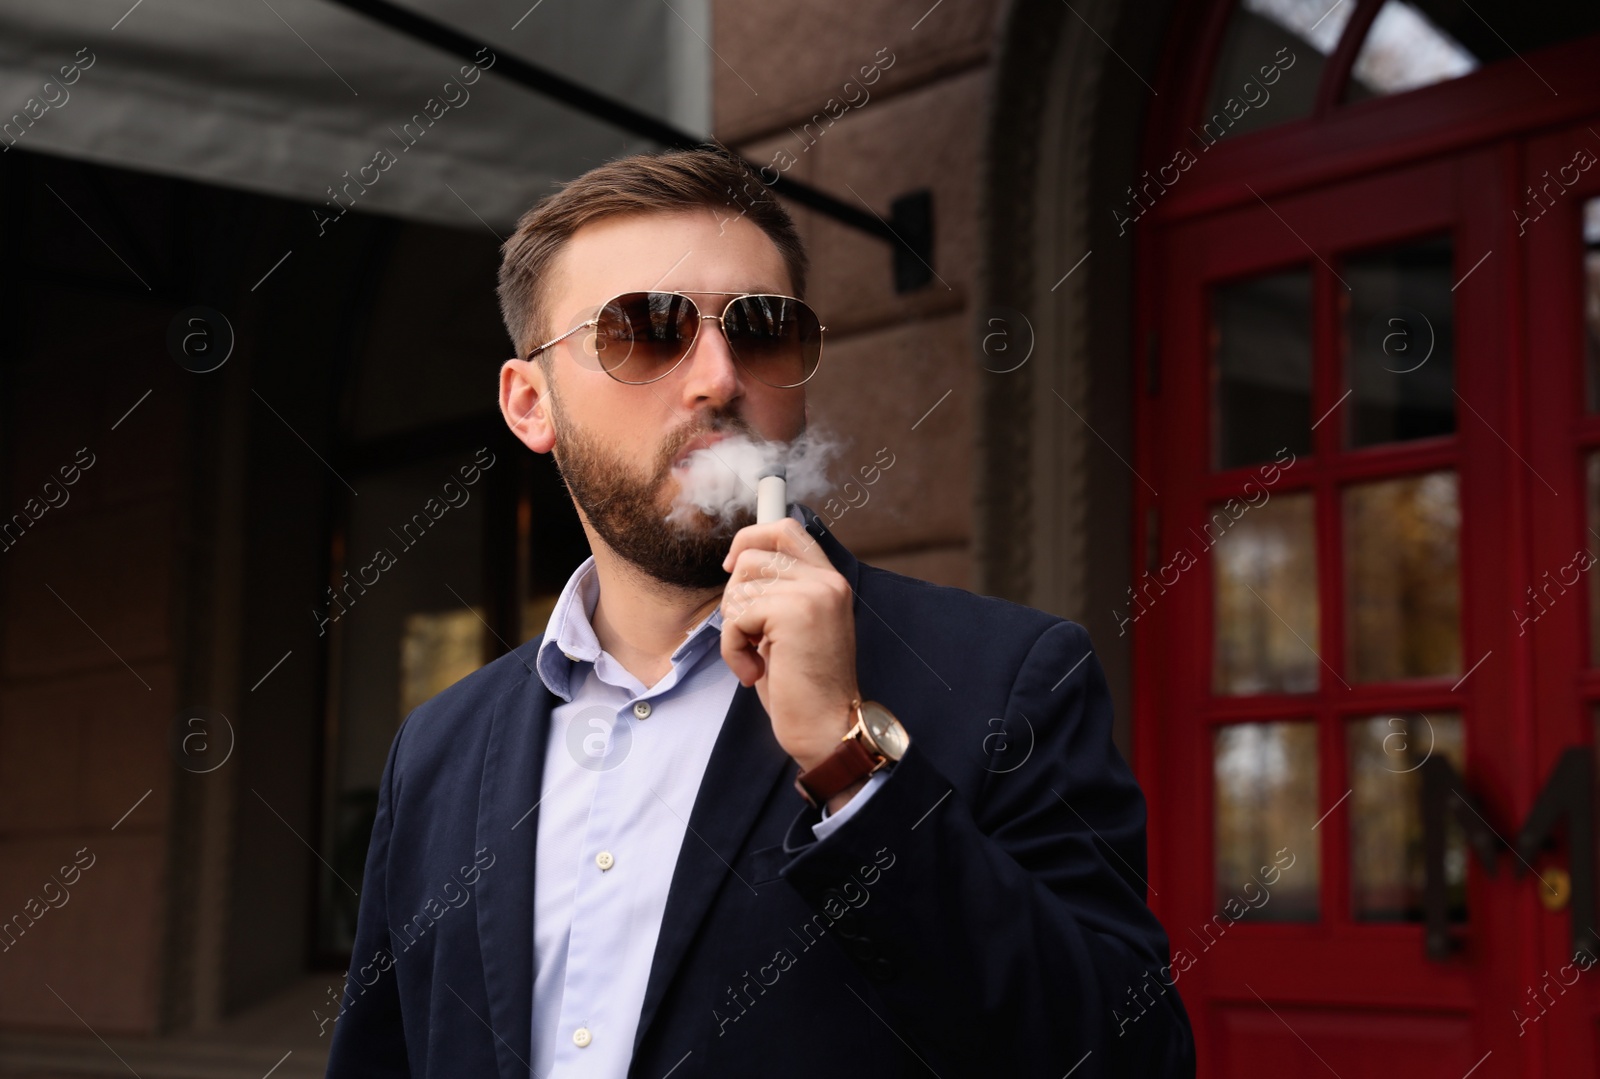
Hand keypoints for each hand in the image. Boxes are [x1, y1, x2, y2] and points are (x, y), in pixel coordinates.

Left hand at [720, 518, 859, 772]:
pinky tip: (755, 671)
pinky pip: (737, 615)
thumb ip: (779, 592)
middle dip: (735, 592)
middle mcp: (827, 581)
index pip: (786, 529)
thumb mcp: (792, 629)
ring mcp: (814, 594)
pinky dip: (733, 647)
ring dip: (734, 626)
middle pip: (754, 552)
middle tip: (748, 632)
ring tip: (756, 657)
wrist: (827, 728)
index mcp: (829, 582)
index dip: (750, 538)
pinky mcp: (795, 612)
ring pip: (740, 584)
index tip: (731, 565)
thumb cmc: (803, 687)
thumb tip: (738, 562)